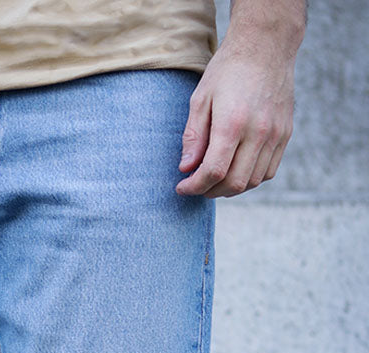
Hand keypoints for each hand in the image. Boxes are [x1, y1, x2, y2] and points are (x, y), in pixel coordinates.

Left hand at [176, 30, 296, 198]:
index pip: (213, 171)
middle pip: (234, 183)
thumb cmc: (228, 70)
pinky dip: (250, 179)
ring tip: (214, 180)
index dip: (194, 187)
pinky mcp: (285, 134)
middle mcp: (258, 132)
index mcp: (232, 123)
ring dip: (230, 188)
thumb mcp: (201, 99)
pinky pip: (268, 171)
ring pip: (252, 181)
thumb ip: (193, 136)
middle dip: (210, 191)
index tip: (182, 187)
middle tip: (197, 185)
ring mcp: (275, 135)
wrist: (266, 46)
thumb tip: (186, 169)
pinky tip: (236, 170)